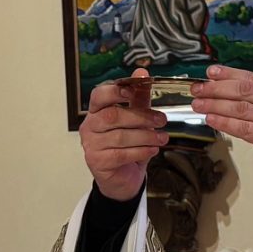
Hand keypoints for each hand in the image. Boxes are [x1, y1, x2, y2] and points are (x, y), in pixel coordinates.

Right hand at [79, 70, 167, 201]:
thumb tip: (141, 72)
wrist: (121, 179)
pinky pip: (121, 154)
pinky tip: (152, 150)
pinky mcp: (98, 162)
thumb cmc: (126, 146)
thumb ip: (137, 97)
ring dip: (145, 136)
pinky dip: (140, 151)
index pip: (98, 95)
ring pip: (120, 136)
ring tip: (162, 138)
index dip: (114, 91)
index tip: (132, 90)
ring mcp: (91, 145)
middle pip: (113, 115)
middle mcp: (90, 127)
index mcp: (96, 111)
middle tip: (161, 120)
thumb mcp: (134, 120)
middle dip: (140, 117)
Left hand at [191, 66, 252, 199]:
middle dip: (217, 88)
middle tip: (197, 88)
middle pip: (245, 89)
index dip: (231, 74)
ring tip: (198, 104)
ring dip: (215, 104)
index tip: (212, 73)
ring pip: (240, 107)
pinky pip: (242, 127)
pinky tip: (211, 119)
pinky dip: (223, 122)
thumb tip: (237, 99)